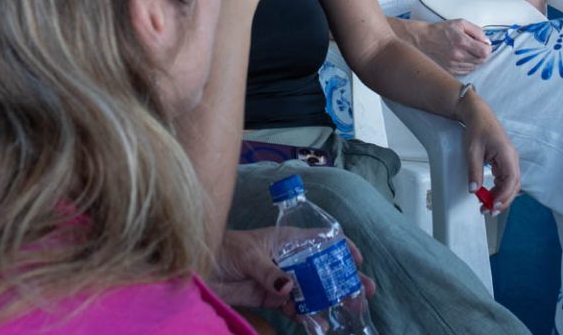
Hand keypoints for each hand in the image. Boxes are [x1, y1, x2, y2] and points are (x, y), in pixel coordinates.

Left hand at [211, 229, 375, 312]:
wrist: (199, 270)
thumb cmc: (223, 251)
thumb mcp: (248, 256)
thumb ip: (268, 272)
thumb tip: (289, 287)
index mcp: (286, 239)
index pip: (320, 239)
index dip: (340, 247)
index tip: (357, 260)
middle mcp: (288, 259)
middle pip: (322, 268)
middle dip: (344, 278)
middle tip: (364, 291)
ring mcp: (281, 280)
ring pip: (313, 290)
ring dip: (331, 299)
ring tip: (350, 309)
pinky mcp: (271, 298)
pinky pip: (295, 308)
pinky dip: (308, 316)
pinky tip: (320, 324)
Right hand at [416, 19, 491, 74]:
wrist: (423, 39)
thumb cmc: (441, 30)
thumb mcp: (461, 23)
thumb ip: (477, 31)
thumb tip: (487, 42)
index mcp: (462, 42)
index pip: (485, 52)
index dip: (488, 49)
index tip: (484, 45)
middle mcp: (458, 55)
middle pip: (481, 61)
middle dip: (483, 54)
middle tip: (477, 48)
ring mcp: (453, 65)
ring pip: (474, 67)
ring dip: (475, 60)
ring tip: (468, 51)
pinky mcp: (450, 70)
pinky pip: (466, 71)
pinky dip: (468, 65)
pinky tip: (463, 57)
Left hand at [456, 94, 520, 213]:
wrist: (478, 114)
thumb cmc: (477, 128)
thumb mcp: (472, 151)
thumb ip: (474, 171)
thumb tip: (474, 190)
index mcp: (507, 154)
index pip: (511, 180)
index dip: (504, 196)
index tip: (493, 205)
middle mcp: (512, 158)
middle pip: (513, 185)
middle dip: (502, 201)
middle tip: (488, 211)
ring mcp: (510, 160)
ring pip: (510, 184)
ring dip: (500, 196)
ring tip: (486, 206)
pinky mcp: (505, 161)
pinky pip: (505, 179)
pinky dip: (498, 189)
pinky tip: (488, 195)